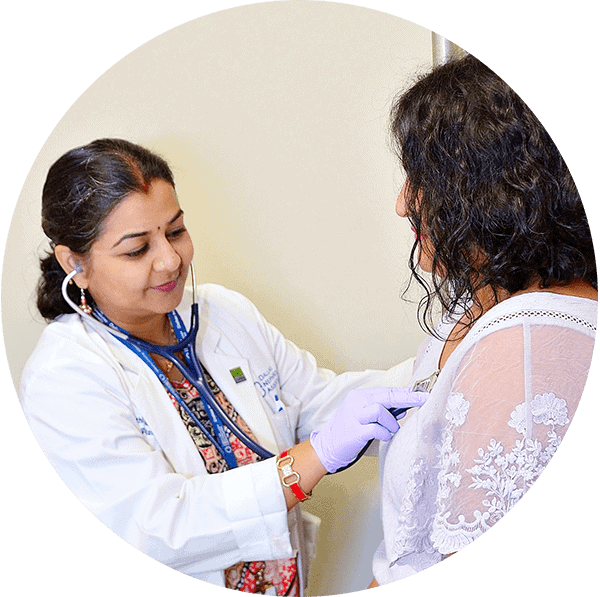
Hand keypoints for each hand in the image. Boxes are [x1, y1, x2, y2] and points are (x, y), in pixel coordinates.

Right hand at [310, 387, 427, 473]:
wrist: (326, 447)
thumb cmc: (349, 431)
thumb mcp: (365, 416)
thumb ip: (383, 410)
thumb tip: (404, 407)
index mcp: (360, 396)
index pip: (388, 391)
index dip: (407, 393)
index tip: (424, 394)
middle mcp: (356, 402)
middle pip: (386, 396)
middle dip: (408, 398)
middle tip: (424, 399)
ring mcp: (354, 416)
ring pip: (380, 409)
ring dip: (391, 422)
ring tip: (391, 430)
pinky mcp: (354, 432)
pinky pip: (376, 429)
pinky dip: (384, 433)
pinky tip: (384, 437)